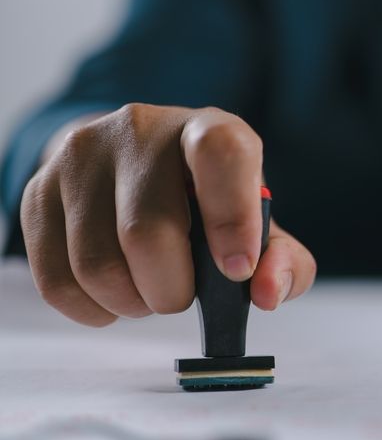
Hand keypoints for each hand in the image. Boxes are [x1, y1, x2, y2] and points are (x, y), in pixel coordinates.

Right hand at [20, 103, 315, 325]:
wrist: (135, 168)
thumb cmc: (208, 204)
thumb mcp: (258, 224)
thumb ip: (284, 262)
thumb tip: (267, 293)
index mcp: (207, 129)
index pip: (220, 153)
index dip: (232, 217)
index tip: (237, 269)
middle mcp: (140, 130)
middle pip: (147, 231)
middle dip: (172, 289)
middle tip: (182, 295)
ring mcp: (82, 156)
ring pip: (96, 263)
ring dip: (131, 303)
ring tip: (149, 293)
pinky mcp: (39, 189)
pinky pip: (56, 278)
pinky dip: (93, 309)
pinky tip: (115, 297)